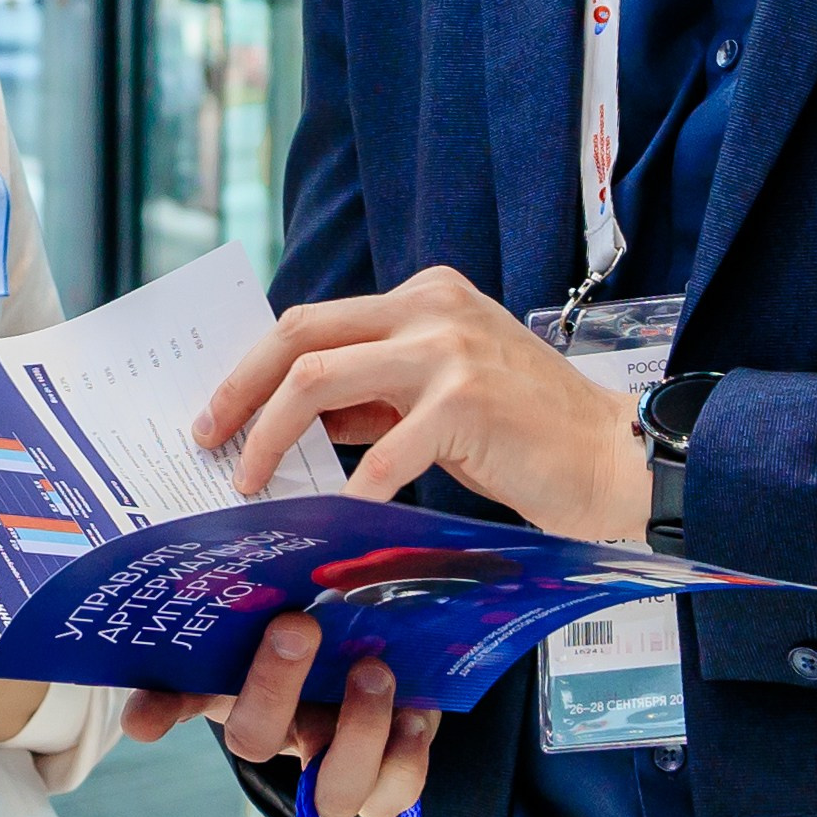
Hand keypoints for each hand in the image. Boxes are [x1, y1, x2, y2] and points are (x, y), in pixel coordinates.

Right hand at [124, 615, 438, 816]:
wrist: (399, 649)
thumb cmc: (333, 632)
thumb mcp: (290, 617)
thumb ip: (250, 607)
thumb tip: (210, 603)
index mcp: (242, 691)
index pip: (183, 700)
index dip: (159, 709)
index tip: (142, 716)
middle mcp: (283, 738)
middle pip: (256, 739)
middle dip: (273, 684)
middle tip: (298, 625)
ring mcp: (336, 763)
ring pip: (333, 792)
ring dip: (355, 730)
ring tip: (373, 670)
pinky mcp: (390, 773)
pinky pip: (396, 791)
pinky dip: (408, 755)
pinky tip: (415, 711)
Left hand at [193, 266, 651, 542]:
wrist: (608, 455)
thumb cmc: (522, 433)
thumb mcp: (439, 393)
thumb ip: (373, 394)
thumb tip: (291, 421)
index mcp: (423, 296)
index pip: (312, 319)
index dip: (253, 366)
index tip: (218, 412)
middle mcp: (431, 307)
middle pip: (300, 335)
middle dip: (240, 390)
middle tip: (208, 440)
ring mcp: (448, 349)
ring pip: (319, 380)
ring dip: (272, 436)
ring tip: (253, 482)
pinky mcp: (467, 400)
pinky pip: (383, 450)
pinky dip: (351, 489)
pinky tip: (336, 520)